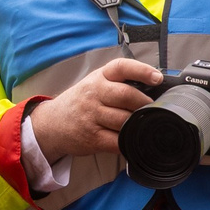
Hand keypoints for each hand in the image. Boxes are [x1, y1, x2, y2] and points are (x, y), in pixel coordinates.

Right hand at [29, 57, 164, 160]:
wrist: (52, 124)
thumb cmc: (81, 102)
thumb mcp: (95, 84)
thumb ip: (119, 83)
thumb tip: (154, 91)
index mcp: (99, 78)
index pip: (121, 67)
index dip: (141, 70)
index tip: (157, 78)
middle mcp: (93, 94)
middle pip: (126, 95)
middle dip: (145, 104)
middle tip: (154, 109)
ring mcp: (91, 116)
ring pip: (125, 120)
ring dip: (138, 124)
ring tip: (142, 125)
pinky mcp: (92, 137)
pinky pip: (118, 141)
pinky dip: (130, 142)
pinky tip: (133, 140)